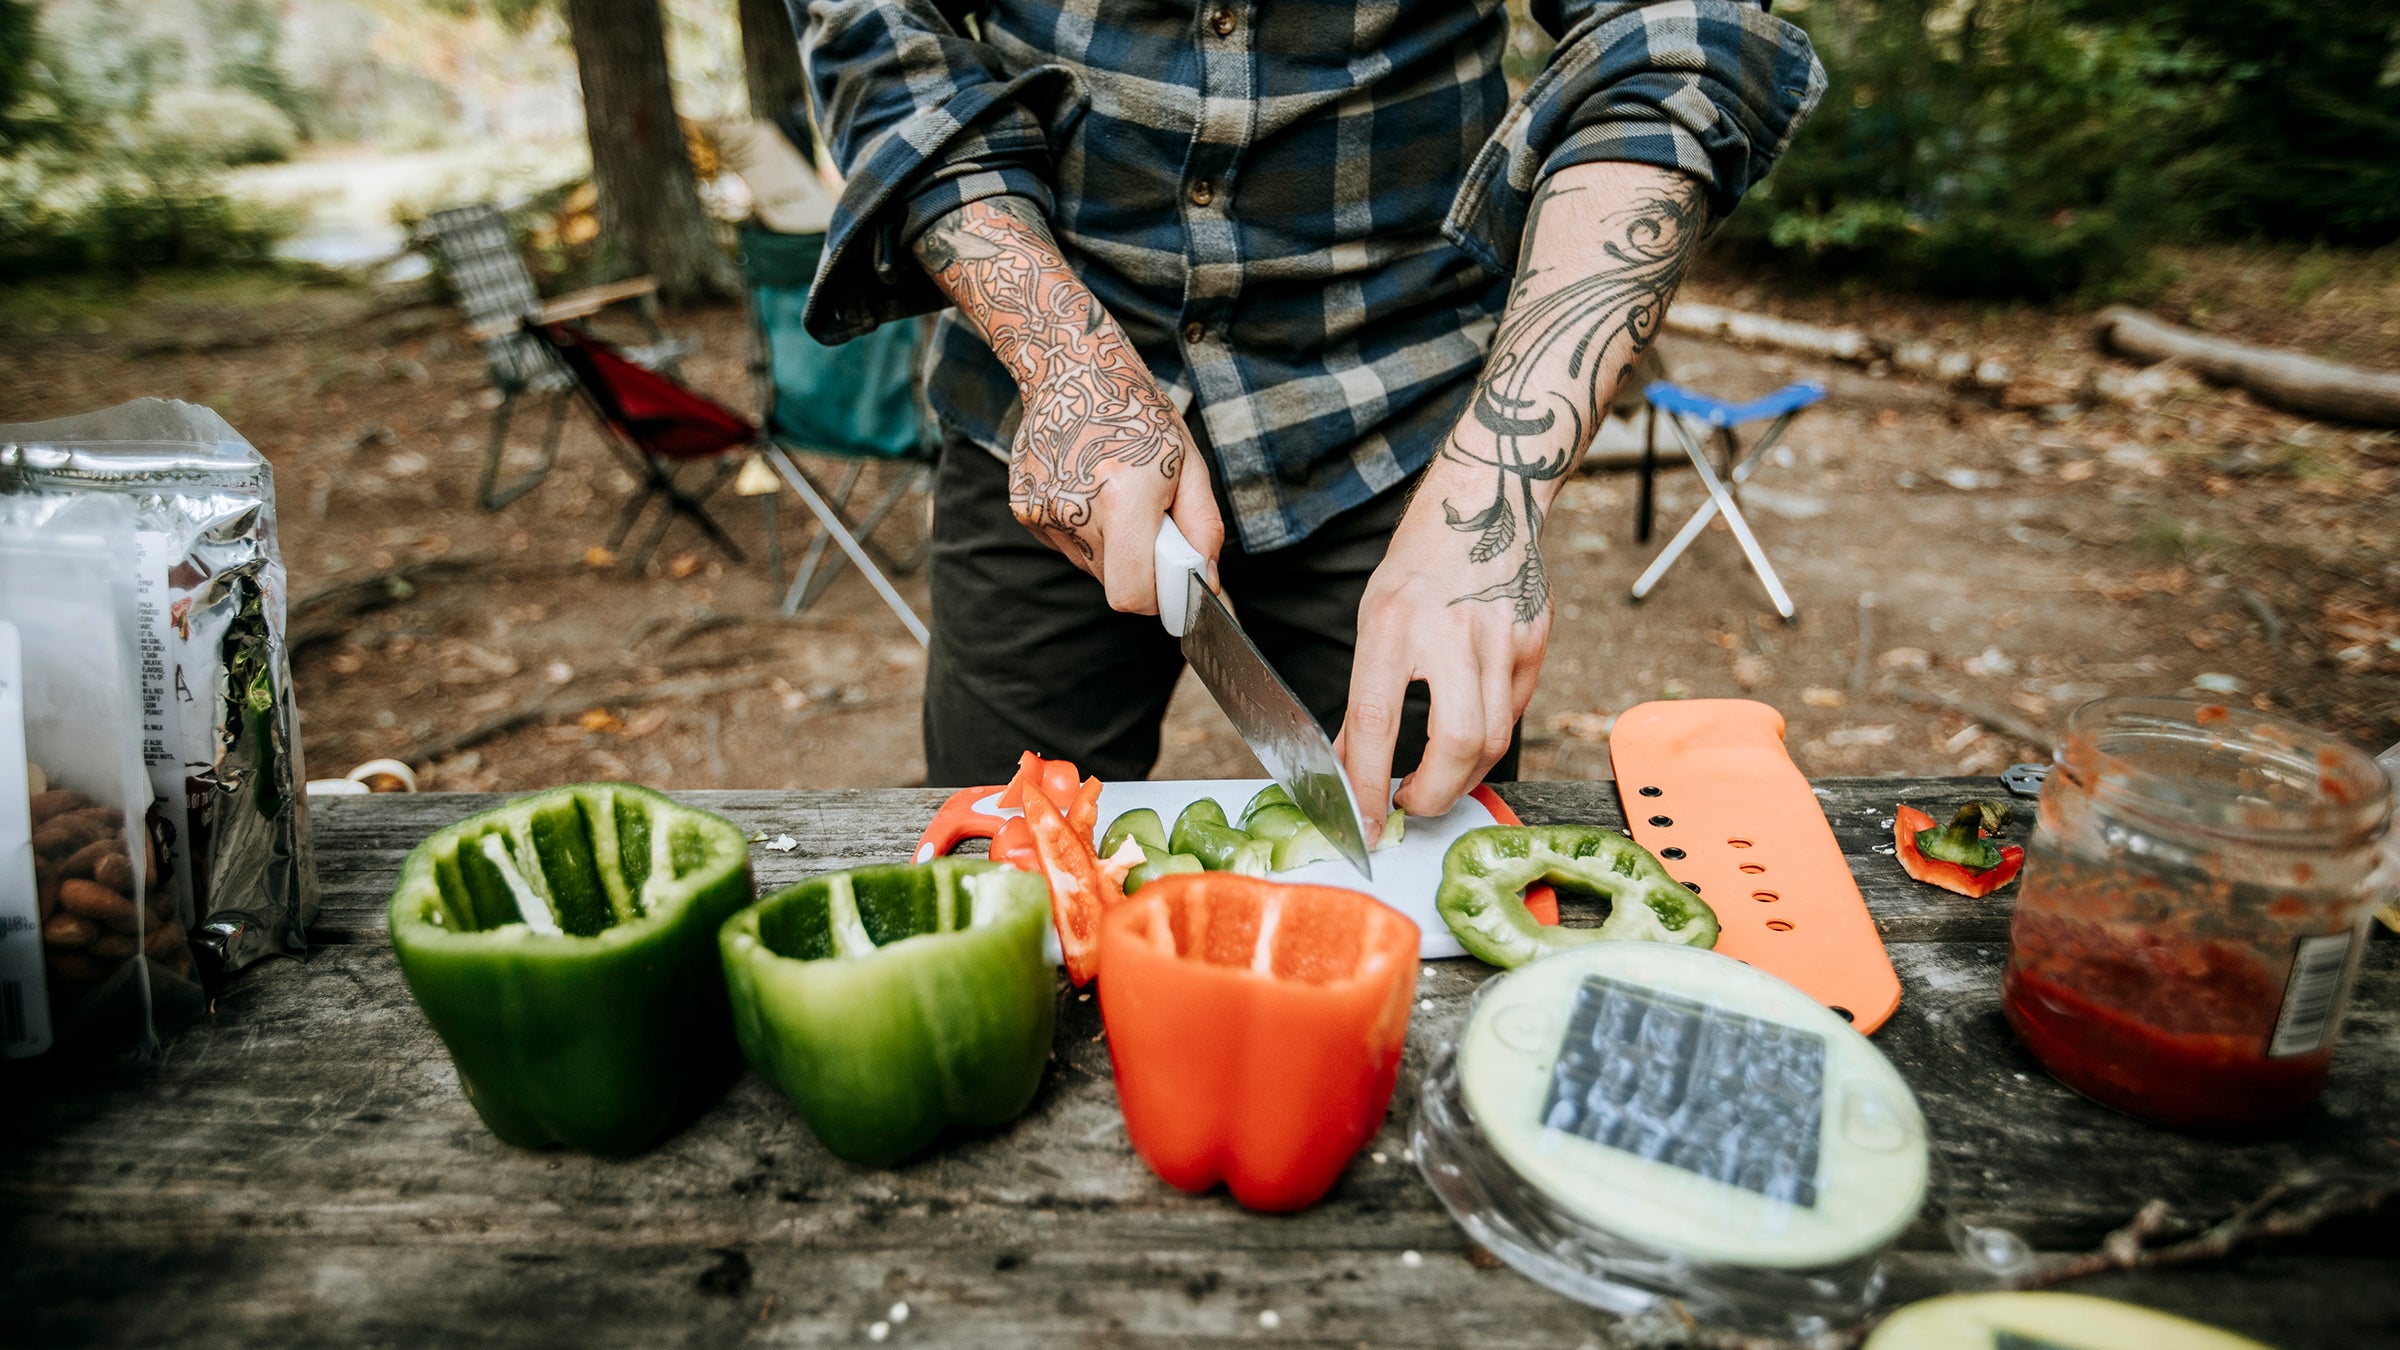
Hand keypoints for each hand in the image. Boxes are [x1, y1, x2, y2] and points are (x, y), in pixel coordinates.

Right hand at [915, 195, 1223, 611]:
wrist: (1073, 369)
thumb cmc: (1139, 415)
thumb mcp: (1190, 467)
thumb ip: (1203, 532)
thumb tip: (1209, 587)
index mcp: (1122, 498)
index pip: (1132, 595)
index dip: (1159, 599)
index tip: (1174, 582)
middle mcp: (1074, 510)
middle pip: (1114, 585)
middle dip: (1142, 570)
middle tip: (1152, 523)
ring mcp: (1041, 512)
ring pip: (1091, 568)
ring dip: (1115, 549)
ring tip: (1118, 496)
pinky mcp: (1022, 510)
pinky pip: (1067, 546)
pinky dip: (1087, 532)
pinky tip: (1090, 489)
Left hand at [1338, 163, 1704, 829]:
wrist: (1485, 504)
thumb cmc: (1417, 562)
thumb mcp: (1373, 620)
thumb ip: (1366, 694)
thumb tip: (1356, 764)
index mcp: (1394, 625)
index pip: (1375, 726)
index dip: (1366, 786)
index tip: (1362, 824)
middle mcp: (1452, 634)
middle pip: (1456, 745)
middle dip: (1431, 794)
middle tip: (1406, 807)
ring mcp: (1504, 639)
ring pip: (1494, 739)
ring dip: (1462, 777)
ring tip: (1434, 784)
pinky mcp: (1537, 644)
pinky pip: (1516, 713)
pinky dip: (1489, 741)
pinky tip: (1468, 743)